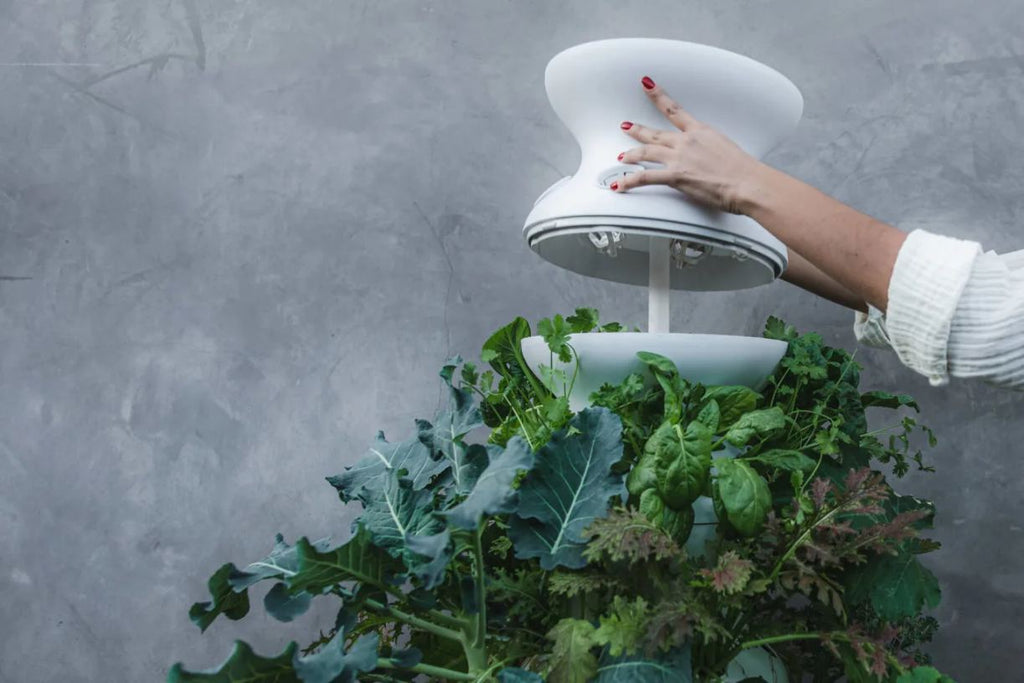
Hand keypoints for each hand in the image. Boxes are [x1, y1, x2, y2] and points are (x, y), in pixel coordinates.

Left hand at [613, 76, 765, 213]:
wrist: (746, 181)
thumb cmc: (743, 169)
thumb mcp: (726, 149)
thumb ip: (711, 149)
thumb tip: (710, 157)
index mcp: (700, 131)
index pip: (674, 109)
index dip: (658, 96)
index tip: (647, 85)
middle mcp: (686, 141)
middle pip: (655, 133)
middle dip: (638, 130)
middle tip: (627, 126)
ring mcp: (678, 157)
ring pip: (646, 152)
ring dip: (631, 154)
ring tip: (622, 156)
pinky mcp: (675, 175)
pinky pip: (645, 177)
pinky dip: (629, 181)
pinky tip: (620, 184)